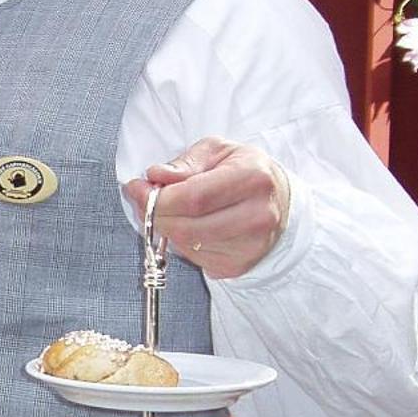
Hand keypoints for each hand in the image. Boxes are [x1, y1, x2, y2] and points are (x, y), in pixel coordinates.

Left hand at [124, 138, 289, 278]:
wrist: (279, 202)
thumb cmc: (245, 172)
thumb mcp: (217, 151)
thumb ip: (184, 162)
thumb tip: (156, 175)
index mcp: (253, 178)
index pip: (193, 198)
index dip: (157, 198)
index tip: (138, 189)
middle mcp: (257, 215)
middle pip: (187, 227)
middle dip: (156, 215)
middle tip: (145, 201)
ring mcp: (250, 246)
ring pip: (187, 245)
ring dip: (166, 229)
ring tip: (168, 211)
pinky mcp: (239, 265)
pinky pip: (195, 259)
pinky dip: (182, 243)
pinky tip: (189, 226)